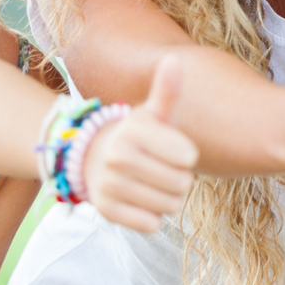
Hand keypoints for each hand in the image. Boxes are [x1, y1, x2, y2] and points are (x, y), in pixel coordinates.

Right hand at [86, 55, 199, 232]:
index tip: (174, 150)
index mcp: (134, 130)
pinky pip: (151, 224)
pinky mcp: (106, 211)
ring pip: (169, 206)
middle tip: (164, 169)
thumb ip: (167, 90)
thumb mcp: (154, 113)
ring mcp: (109, 185)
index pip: (188, 157)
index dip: (187, 157)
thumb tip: (174, 60)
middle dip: (181, 180)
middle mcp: (117, 157)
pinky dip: (152, 216)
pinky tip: (141, 200)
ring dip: (169, 199)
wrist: (96, 159)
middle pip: (181, 184)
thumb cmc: (139, 135)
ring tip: (153, 184)